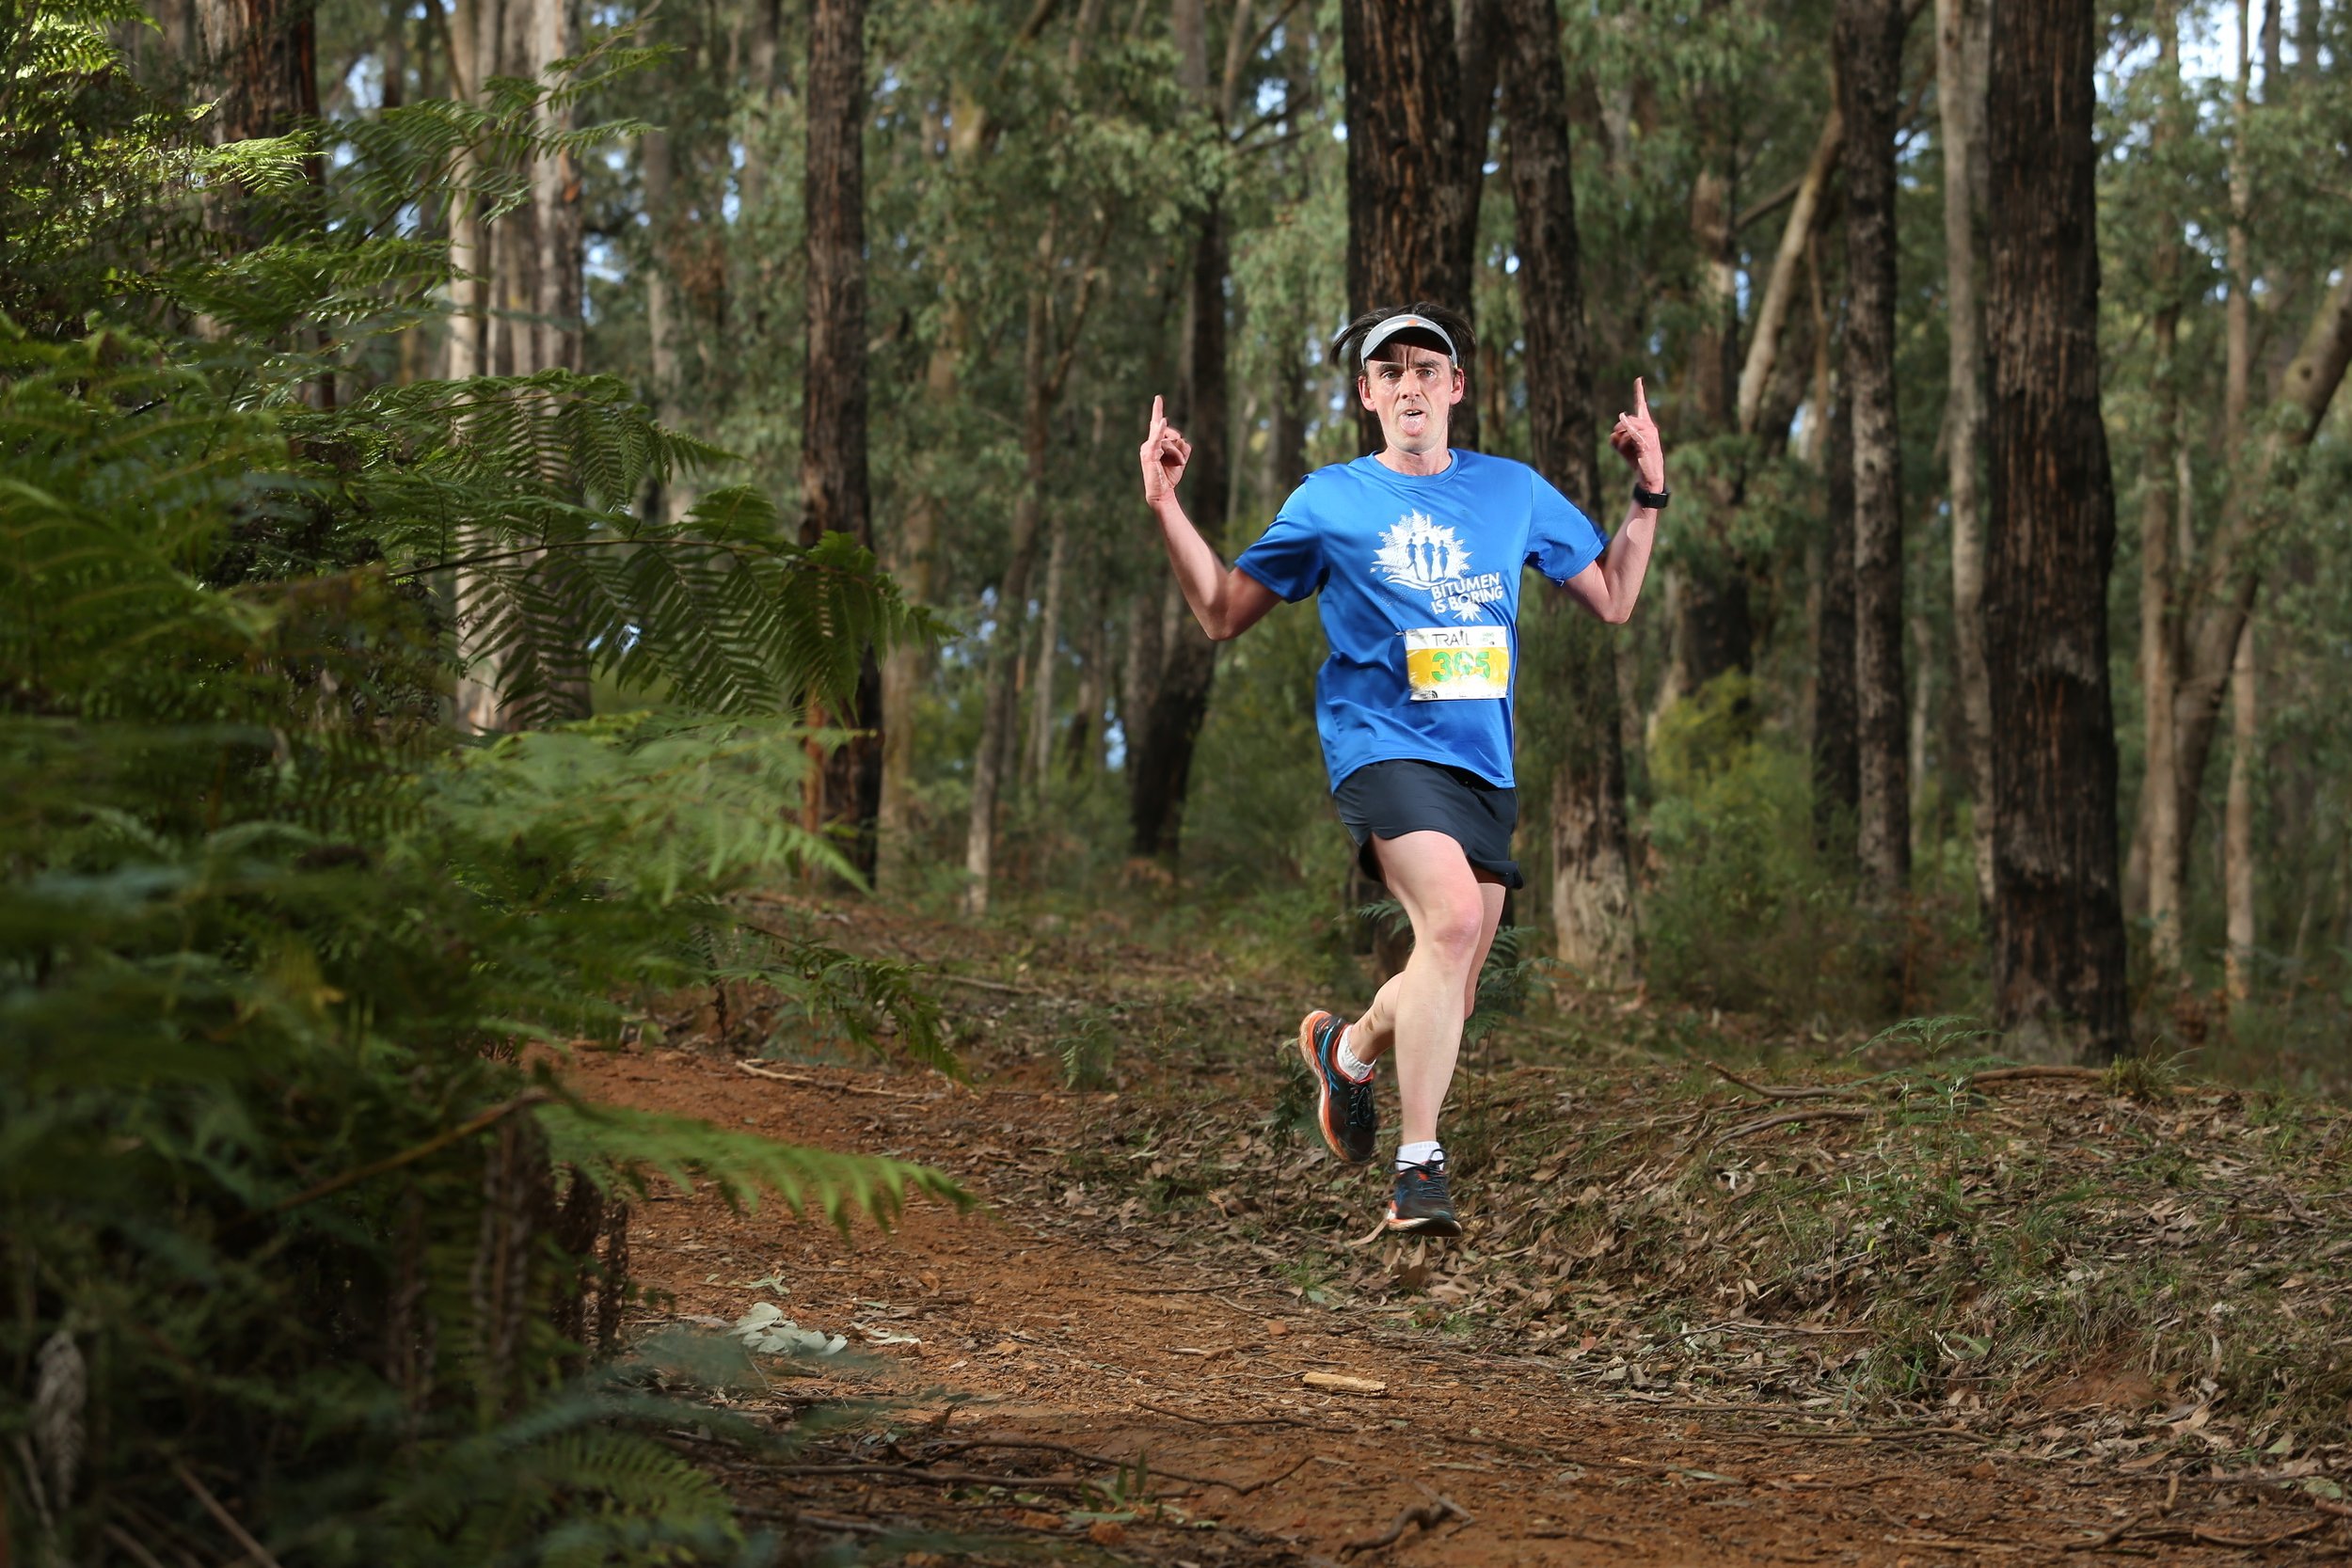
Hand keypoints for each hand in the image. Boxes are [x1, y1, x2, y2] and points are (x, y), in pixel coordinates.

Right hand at [1140, 395, 1191, 506]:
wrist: (1162, 493)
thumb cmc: (1169, 477)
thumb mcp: (1180, 459)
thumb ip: (1183, 447)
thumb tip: (1182, 439)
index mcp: (1155, 443)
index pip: (1156, 425)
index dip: (1157, 410)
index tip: (1158, 398)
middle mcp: (1149, 444)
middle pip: (1171, 435)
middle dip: (1179, 447)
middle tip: (1180, 463)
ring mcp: (1148, 448)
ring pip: (1171, 441)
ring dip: (1179, 455)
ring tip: (1177, 466)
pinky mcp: (1149, 454)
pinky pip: (1158, 440)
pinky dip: (1160, 431)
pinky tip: (1163, 421)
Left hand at [1609, 376, 1664, 493]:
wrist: (1649, 475)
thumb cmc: (1637, 460)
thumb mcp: (1623, 448)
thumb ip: (1616, 438)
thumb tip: (1614, 433)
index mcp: (1645, 424)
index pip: (1641, 405)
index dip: (1639, 392)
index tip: (1638, 379)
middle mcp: (1649, 426)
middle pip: (1626, 419)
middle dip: (1618, 429)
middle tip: (1618, 443)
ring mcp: (1650, 433)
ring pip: (1627, 428)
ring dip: (1620, 441)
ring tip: (1626, 452)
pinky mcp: (1647, 442)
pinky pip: (1631, 434)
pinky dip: (1625, 438)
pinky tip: (1629, 443)